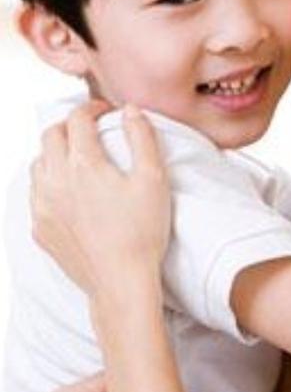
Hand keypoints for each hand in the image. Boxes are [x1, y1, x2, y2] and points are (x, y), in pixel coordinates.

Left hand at [30, 101, 170, 297]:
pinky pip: (36, 195)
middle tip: (90, 131)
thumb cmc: (141, 233)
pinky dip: (49, 184)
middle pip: (50, 135)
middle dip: (70, 126)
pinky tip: (68, 193)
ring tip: (77, 160)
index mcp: (83, 164)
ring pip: (37, 164)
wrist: (121, 282)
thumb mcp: (153, 179)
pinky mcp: (41, 229)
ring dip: (55, 153)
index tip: (105, 113)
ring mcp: (43, 206)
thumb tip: (131, 111)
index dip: (92, 109)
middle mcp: (55, 181)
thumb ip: (142, 138)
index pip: (78, 119)